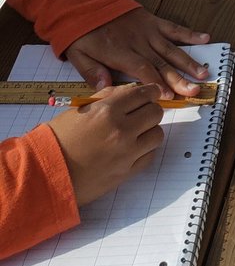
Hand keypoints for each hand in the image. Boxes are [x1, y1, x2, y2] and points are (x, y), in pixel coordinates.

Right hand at [49, 84, 164, 206]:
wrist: (45, 174)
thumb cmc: (58, 140)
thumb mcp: (79, 109)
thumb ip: (108, 97)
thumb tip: (130, 91)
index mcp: (108, 110)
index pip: (144, 93)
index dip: (150, 91)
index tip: (150, 94)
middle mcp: (121, 130)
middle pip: (155, 112)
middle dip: (150, 109)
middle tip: (140, 113)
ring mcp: (126, 153)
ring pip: (157, 134)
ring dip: (149, 130)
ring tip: (135, 132)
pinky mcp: (126, 172)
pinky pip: (150, 155)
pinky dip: (145, 150)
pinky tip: (132, 148)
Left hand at [65, 8, 210, 97]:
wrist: (86, 1)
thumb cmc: (82, 33)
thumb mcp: (77, 54)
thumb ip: (91, 71)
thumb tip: (105, 88)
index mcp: (119, 52)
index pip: (142, 69)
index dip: (156, 83)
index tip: (169, 96)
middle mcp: (138, 42)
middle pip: (161, 63)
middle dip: (179, 78)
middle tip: (194, 90)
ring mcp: (148, 31)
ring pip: (171, 48)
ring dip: (188, 62)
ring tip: (203, 73)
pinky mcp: (153, 21)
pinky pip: (173, 28)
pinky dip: (189, 34)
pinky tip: (205, 38)